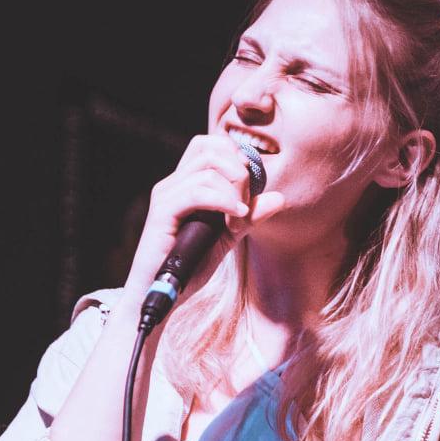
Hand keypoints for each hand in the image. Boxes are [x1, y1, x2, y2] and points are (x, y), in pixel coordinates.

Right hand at [120, 133, 286, 316]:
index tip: (251, 185)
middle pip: (210, 149)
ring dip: (234, 191)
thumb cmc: (188, 267)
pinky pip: (197, 192)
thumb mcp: (227, 238)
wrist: (160, 295)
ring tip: (240, 217)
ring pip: (208, 170)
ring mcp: (166, 196)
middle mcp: (172, 183)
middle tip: (246, 203)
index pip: (209, 145)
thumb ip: (249, 217)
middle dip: (238, 171)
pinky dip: (223, 201)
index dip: (236, 156)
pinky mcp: (163, 213)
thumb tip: (279, 198)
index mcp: (184, 184)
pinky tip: (235, 216)